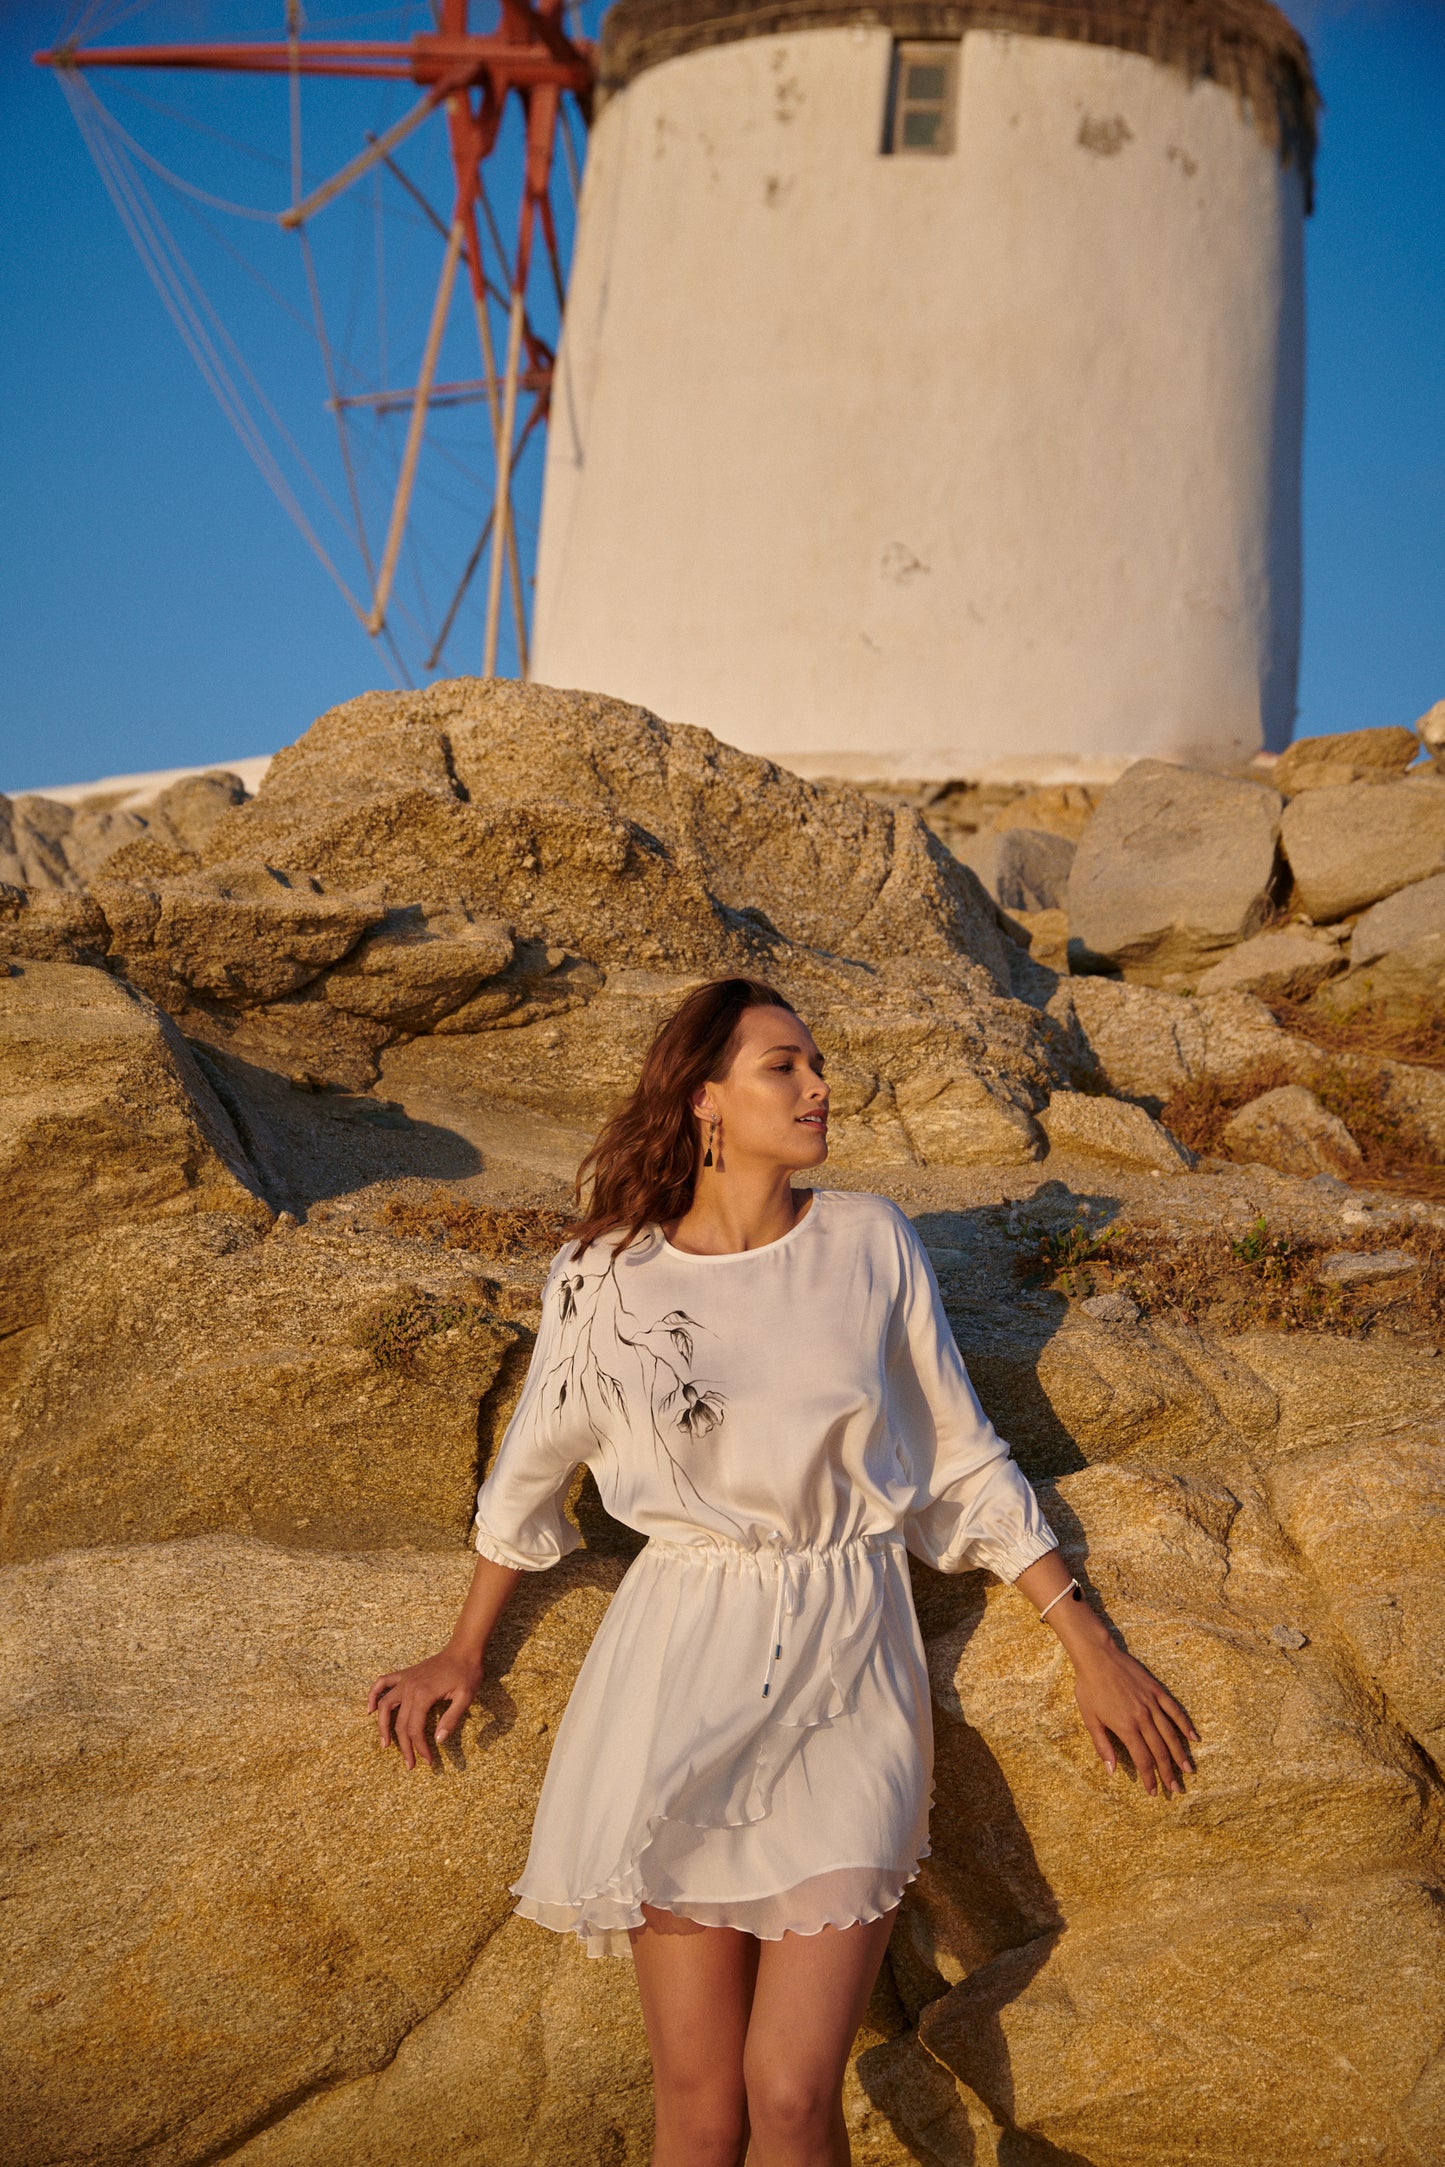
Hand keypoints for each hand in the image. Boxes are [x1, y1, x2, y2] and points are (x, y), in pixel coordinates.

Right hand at [368, 1648, 480, 1769]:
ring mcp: (405, 1680)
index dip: (420, 1748)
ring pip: (384, 1705)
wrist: (463, 1650)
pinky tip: (370, 1709)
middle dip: (404, 1746)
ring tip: (385, 1744)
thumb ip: (451, 1719)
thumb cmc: (466, 1673)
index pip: (415, 1729)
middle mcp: (409, 1688)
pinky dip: (373, 1695)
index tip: (428, 1760)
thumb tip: (438, 1740)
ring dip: (381, 1726)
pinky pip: (382, 1683)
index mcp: (423, 1695)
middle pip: (400, 1723)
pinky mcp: (405, 1675)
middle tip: (410, 1764)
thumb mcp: (465, 1697)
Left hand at [1070, 1637, 1197, 1797]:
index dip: (1149, 1778)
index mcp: (1125, 1726)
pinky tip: (1193, 1738)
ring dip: (1180, 1754)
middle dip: (1168, 1773)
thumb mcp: (1090, 1719)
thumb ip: (1102, 1746)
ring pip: (1170, 1734)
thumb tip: (1112, 1772)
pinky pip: (1174, 1710)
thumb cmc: (1089, 1688)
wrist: (1097, 1656)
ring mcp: (1151, 1703)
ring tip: (1188, 1771)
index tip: (1154, 1792)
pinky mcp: (1156, 1690)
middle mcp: (1142, 1717)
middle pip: (1159, 1751)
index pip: (1142, 1759)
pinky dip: (1185, 1725)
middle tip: (1176, 1789)